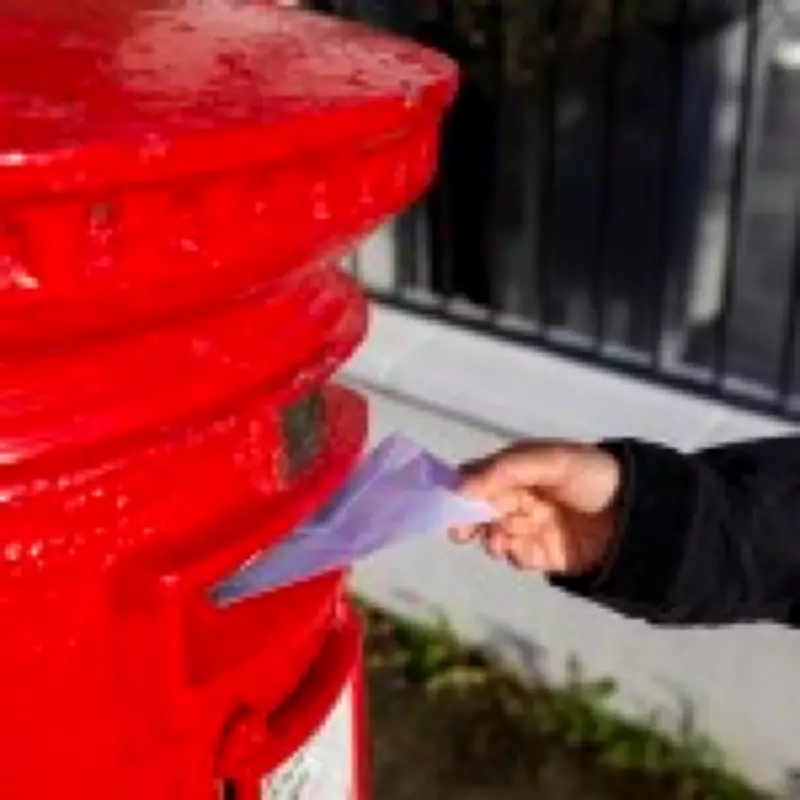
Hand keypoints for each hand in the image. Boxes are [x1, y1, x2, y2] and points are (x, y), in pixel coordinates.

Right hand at [452, 441, 621, 575]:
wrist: (640, 514)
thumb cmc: (594, 475)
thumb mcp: (551, 460)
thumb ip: (506, 470)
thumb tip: (460, 486)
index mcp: (519, 471)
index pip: (479, 478)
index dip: (459, 490)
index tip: (447, 504)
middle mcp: (520, 498)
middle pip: (479, 510)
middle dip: (468, 520)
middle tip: (461, 532)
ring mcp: (531, 527)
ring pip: (494, 535)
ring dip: (490, 538)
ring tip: (500, 539)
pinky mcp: (544, 554)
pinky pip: (517, 556)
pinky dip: (511, 554)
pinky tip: (517, 549)